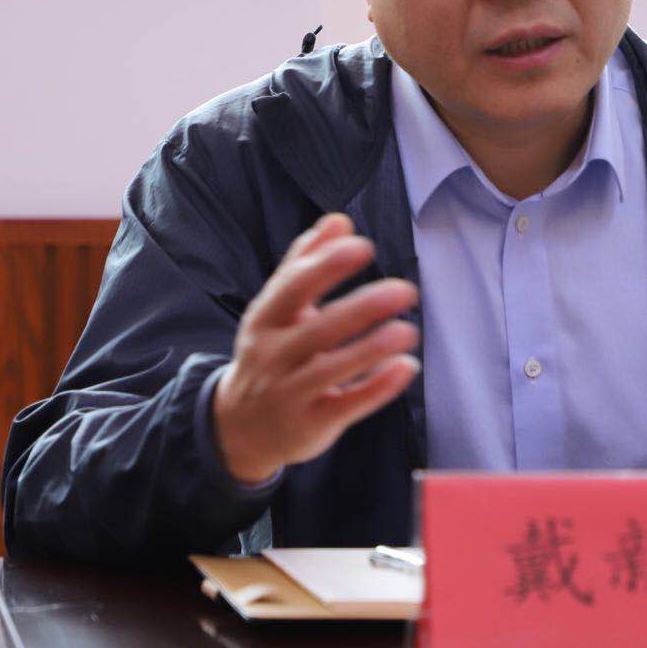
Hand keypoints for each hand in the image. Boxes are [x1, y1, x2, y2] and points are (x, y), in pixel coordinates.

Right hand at [212, 213, 419, 483]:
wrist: (238, 427)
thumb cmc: (271, 352)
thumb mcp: (277, 308)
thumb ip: (305, 263)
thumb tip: (340, 220)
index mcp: (265, 319)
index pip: (292, 288)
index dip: (325, 266)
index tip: (363, 246)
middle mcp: (273, 356)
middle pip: (316, 330)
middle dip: (361, 308)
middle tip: (405, 289)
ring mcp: (289, 393)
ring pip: (329, 370)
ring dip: (371, 349)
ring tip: (408, 330)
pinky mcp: (311, 424)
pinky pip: (346, 406)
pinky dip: (376, 387)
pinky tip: (406, 367)